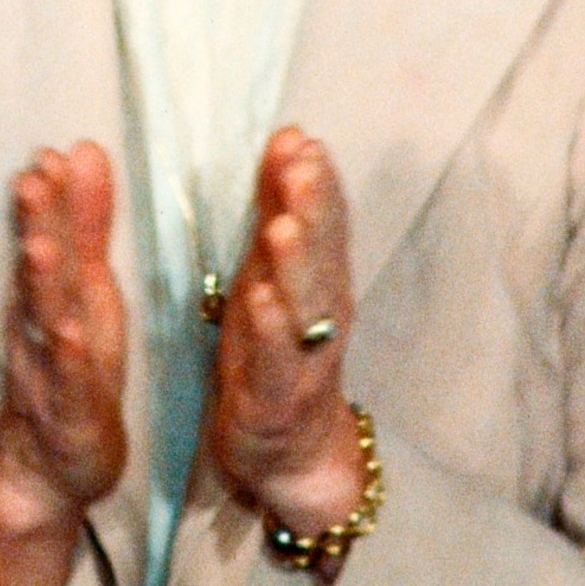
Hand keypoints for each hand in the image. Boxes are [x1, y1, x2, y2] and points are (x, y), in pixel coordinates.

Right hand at [0, 142, 127, 585]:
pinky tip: (69, 337)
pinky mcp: (69, 416)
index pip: (51, 236)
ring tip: (41, 247)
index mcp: (57, 293)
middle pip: (40, 272)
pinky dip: (67, 362)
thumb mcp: (86, 290)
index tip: (51, 152)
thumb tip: (81, 150)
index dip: (52, 196)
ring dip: (41, 287)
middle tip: (32, 178)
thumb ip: (85, 223)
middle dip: (37, 225)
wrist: (46, 465)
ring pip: (44, 324)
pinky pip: (68, 387)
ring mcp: (51, 371)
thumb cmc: (72, 365)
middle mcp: (44, 326)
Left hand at [207, 129, 364, 543]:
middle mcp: (321, 312)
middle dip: (314, 210)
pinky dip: (272, 330)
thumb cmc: (276, 346)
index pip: (324, 222)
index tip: (304, 142)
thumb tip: (291, 136)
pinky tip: (260, 301)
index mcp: (318, 278)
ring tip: (282, 225)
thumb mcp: (271, 269)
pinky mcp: (278, 397)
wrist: (291, 449)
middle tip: (303, 167)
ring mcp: (304, 356)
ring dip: (296, 264)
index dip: (318, 182)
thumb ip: (279, 205)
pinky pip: (277, 362)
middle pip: (322, 256)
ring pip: (306, 305)